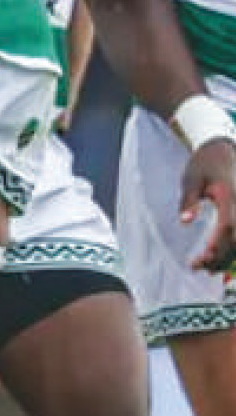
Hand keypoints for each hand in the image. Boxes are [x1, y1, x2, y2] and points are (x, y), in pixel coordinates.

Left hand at [183, 136, 235, 272]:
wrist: (223, 147)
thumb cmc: (204, 163)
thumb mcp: (191, 179)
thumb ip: (188, 200)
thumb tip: (185, 222)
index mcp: (231, 197)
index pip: (228, 228)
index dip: (216, 247)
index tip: (199, 260)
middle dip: (221, 258)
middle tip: (199, 267)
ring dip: (230, 258)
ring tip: (208, 268)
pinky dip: (234, 250)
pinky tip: (222, 261)